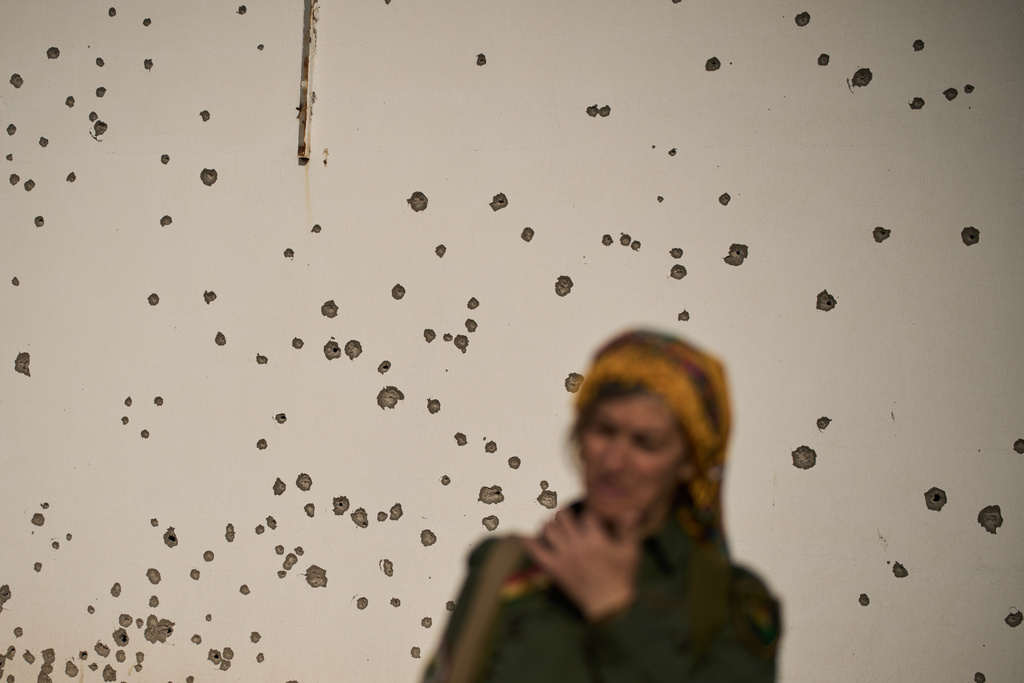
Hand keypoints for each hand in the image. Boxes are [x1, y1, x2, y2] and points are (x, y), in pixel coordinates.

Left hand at [521, 508, 641, 621]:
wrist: (608, 604)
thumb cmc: (621, 577)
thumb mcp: (630, 552)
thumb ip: (627, 529)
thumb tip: (631, 510)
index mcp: (596, 538)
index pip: (587, 514)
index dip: (589, 515)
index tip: (592, 521)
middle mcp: (577, 545)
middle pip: (563, 516)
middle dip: (566, 513)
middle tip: (567, 516)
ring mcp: (564, 556)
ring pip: (549, 529)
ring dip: (549, 522)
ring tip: (553, 523)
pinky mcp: (554, 568)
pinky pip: (536, 551)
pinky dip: (529, 540)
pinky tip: (526, 532)